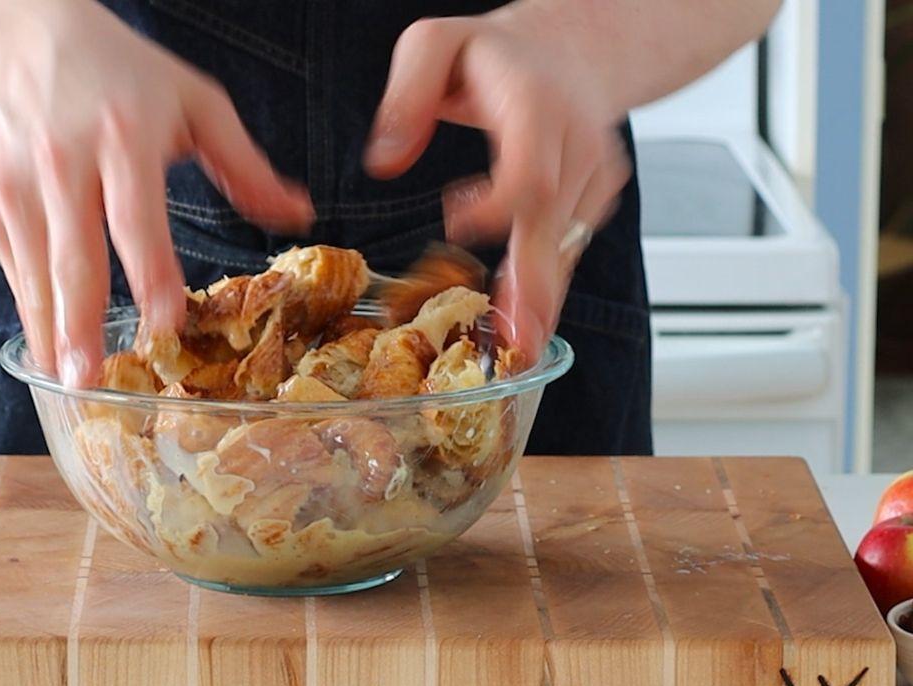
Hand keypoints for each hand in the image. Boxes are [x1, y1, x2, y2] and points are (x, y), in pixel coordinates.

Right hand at [0, 0, 311, 385]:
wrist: (18, 35)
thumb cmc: (116, 72)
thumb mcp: (193, 102)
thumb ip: (244, 164)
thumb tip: (297, 213)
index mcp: (122, 135)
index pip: (136, 217)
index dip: (151, 273)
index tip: (165, 322)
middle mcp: (62, 160)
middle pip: (74, 256)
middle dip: (81, 323)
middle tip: (91, 376)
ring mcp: (16, 183)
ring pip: (36, 271)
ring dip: (50, 329)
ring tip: (66, 374)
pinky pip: (16, 264)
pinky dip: (33, 304)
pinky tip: (52, 337)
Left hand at [365, 4, 629, 360]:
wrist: (572, 49)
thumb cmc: (496, 52)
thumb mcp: (436, 42)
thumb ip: (407, 91)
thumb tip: (385, 159)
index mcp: (537, 106)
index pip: (531, 170)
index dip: (499, 205)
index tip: (454, 222)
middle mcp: (576, 144)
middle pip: (555, 223)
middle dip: (535, 286)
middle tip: (515, 338)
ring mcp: (594, 175)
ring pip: (566, 245)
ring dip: (542, 298)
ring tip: (516, 348)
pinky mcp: (596, 198)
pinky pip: (569, 247)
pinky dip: (547, 285)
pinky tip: (525, 320)